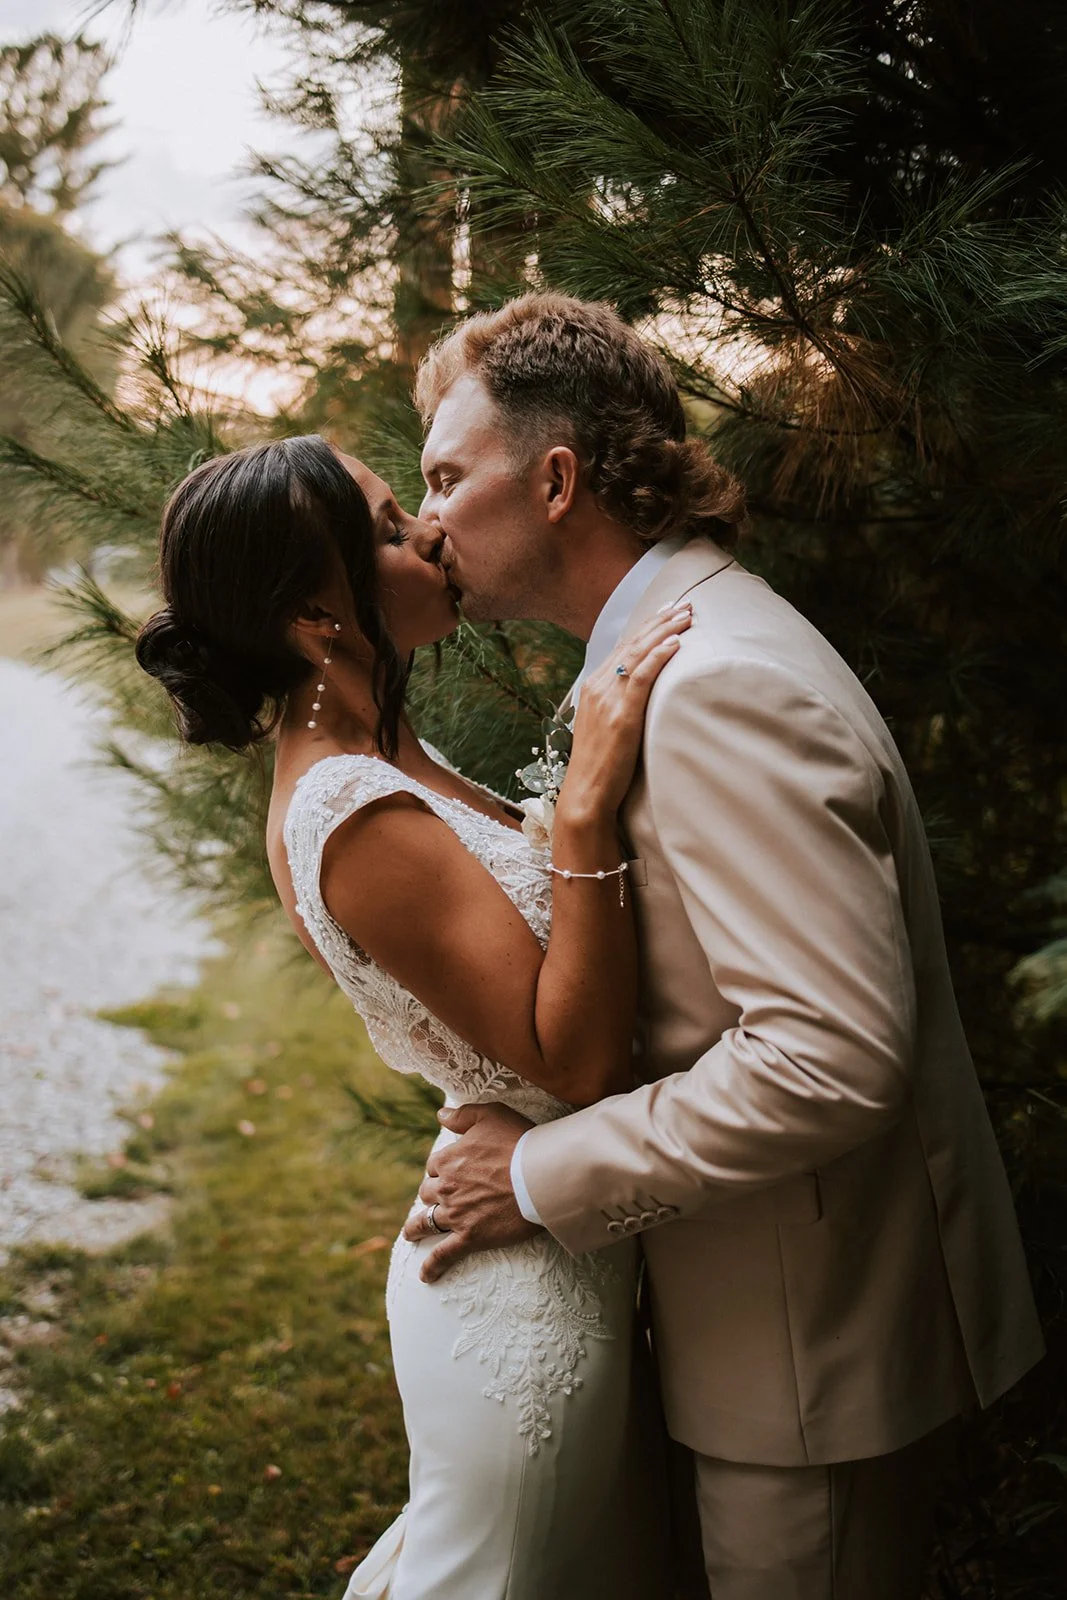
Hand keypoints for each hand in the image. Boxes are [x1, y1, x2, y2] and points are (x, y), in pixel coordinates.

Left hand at [402, 1103, 539, 1281]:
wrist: (540, 1175)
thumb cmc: (519, 1141)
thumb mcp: (490, 1115)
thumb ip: (462, 1115)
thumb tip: (440, 1115)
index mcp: (449, 1159)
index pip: (435, 1164)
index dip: (443, 1167)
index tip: (453, 1170)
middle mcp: (446, 1187)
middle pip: (429, 1192)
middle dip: (434, 1193)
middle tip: (444, 1197)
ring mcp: (456, 1214)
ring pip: (426, 1222)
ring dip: (417, 1227)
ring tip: (412, 1233)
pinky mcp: (470, 1237)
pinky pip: (444, 1255)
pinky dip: (432, 1266)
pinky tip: (426, 1276)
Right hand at [561, 602, 691, 820]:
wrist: (586, 793)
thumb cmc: (600, 767)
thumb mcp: (606, 728)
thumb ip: (619, 706)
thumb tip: (641, 697)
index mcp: (593, 687)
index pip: (623, 648)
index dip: (647, 627)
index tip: (667, 611)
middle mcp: (598, 686)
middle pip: (633, 643)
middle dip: (660, 621)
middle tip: (685, 604)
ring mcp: (608, 699)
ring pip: (638, 653)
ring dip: (665, 631)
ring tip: (687, 615)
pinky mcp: (621, 714)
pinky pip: (642, 676)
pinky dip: (659, 656)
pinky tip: (676, 643)